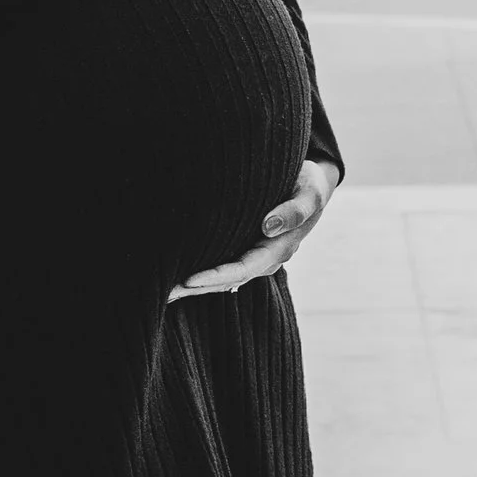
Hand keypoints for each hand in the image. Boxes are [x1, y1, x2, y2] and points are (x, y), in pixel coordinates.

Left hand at [168, 157, 341, 302]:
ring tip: (164, 290)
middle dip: (197, 288)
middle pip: (228, 280)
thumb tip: (269, 226)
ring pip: (223, 277)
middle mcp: (267, 259)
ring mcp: (256, 256)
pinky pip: (223, 265)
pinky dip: (202, 272)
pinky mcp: (247, 249)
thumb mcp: (310, 192)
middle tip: (164, 292)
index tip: (188, 279)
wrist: (311, 185)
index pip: (243, 269)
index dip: (216, 276)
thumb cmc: (309, 184)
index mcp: (280, 249)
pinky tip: (178, 274)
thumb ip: (294, 209)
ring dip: (195, 285)